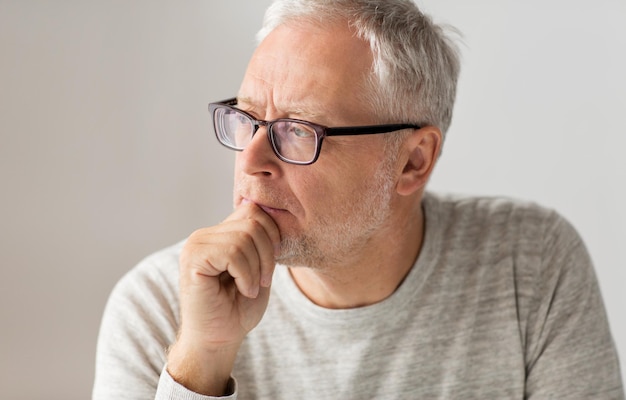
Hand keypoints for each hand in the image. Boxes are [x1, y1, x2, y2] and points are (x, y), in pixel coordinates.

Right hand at [167, 202, 279, 394]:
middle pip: (253, 221)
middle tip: (263, 281)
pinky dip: (246, 275)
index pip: (253, 210)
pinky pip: (232, 253)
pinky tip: (242, 290)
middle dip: (267, 253)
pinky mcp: (192, 258)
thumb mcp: (260, 268)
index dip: (272, 235)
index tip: (271, 266)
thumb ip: (262, 241)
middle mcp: (205, 234)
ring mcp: (196, 244)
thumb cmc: (238, 308)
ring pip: (244, 237)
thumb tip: (275, 214)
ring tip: (250, 288)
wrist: (219, 339)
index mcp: (220, 234)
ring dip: (257, 268)